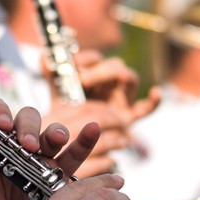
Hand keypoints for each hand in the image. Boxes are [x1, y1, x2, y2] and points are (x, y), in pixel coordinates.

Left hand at [0, 99, 98, 199]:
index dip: (0, 113)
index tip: (1, 126)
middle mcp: (17, 147)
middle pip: (28, 122)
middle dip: (29, 128)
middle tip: (27, 144)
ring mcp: (39, 161)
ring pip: (51, 137)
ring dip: (56, 132)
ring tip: (57, 139)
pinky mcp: (58, 179)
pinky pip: (74, 158)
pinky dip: (85, 142)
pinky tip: (93, 130)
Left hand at [50, 53, 161, 173]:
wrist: (71, 141)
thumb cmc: (66, 114)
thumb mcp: (57, 94)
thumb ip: (52, 76)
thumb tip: (44, 58)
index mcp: (93, 74)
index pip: (95, 58)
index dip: (85, 59)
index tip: (71, 66)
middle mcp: (110, 83)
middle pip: (114, 65)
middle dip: (99, 70)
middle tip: (82, 80)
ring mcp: (121, 99)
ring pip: (129, 78)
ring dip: (118, 76)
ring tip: (109, 79)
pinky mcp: (129, 116)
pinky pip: (147, 108)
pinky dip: (154, 101)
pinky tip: (155, 93)